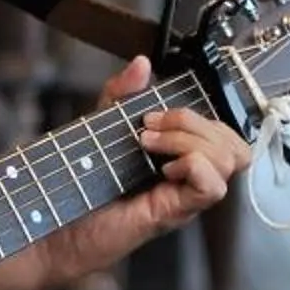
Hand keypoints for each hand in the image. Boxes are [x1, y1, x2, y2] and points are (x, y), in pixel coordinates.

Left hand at [34, 59, 253, 286]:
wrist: (54, 225)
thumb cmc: (79, 185)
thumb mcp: (101, 126)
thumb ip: (122, 94)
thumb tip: (142, 64)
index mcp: (181, 158)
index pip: (223, 132)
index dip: (196, 114)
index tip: (152, 114)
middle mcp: (190, 179)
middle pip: (234, 144)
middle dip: (193, 123)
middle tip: (150, 130)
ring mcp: (185, 196)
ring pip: (229, 161)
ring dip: (190, 142)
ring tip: (151, 147)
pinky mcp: (173, 212)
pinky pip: (212, 187)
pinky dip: (193, 167)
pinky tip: (164, 169)